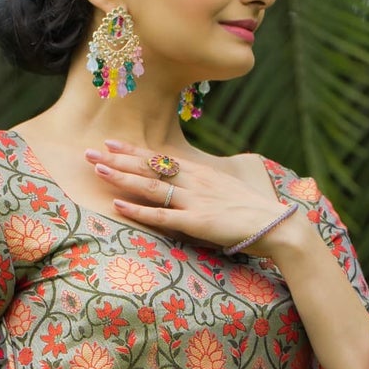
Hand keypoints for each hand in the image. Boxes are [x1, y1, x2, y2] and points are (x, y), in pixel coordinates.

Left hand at [85, 141, 302, 254]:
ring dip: (123, 177)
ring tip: (98, 168)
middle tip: (90, 151)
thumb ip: (205, 188)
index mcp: (201, 173)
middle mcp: (195, 182)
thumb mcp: (226, 191)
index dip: (134, 151)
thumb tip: (191, 187)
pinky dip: (139, 210)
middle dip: (118, 158)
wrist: (278, 225)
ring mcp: (195, 201)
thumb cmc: (253, 212)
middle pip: (150, 167)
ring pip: (151, 186)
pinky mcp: (198, 222)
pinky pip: (162, 216)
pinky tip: (119, 205)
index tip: (111, 143)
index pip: (160, 158)